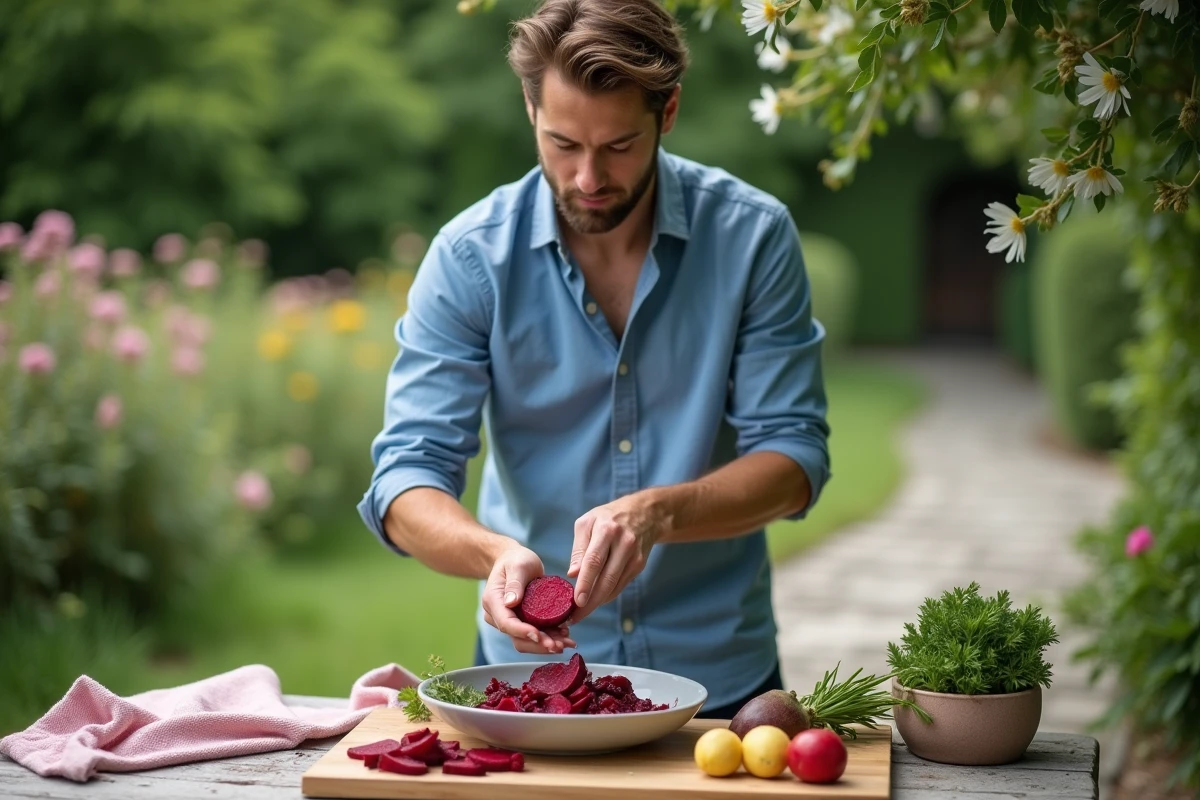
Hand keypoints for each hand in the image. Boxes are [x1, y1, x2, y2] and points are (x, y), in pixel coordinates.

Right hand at [483, 543, 575, 654]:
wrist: (513, 561)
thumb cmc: (515, 560)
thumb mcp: (518, 565)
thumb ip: (515, 582)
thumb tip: (511, 603)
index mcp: (493, 601)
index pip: (506, 623)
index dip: (523, 632)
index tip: (539, 636)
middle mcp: (497, 615)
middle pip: (516, 638)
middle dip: (538, 644)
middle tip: (559, 645)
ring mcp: (508, 621)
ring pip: (525, 641)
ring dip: (545, 645)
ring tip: (566, 642)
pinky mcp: (520, 623)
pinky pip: (532, 636)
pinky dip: (548, 638)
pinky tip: (563, 636)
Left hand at [567, 492, 666, 623]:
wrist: (645, 513)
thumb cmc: (608, 517)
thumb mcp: (587, 523)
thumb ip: (579, 549)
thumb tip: (572, 574)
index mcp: (607, 530)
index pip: (594, 562)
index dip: (585, 584)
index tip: (575, 602)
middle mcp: (624, 544)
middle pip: (606, 579)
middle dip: (590, 602)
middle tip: (575, 617)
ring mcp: (634, 556)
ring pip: (614, 586)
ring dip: (598, 602)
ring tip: (581, 613)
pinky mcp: (639, 565)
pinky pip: (620, 585)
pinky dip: (607, 595)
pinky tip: (595, 601)